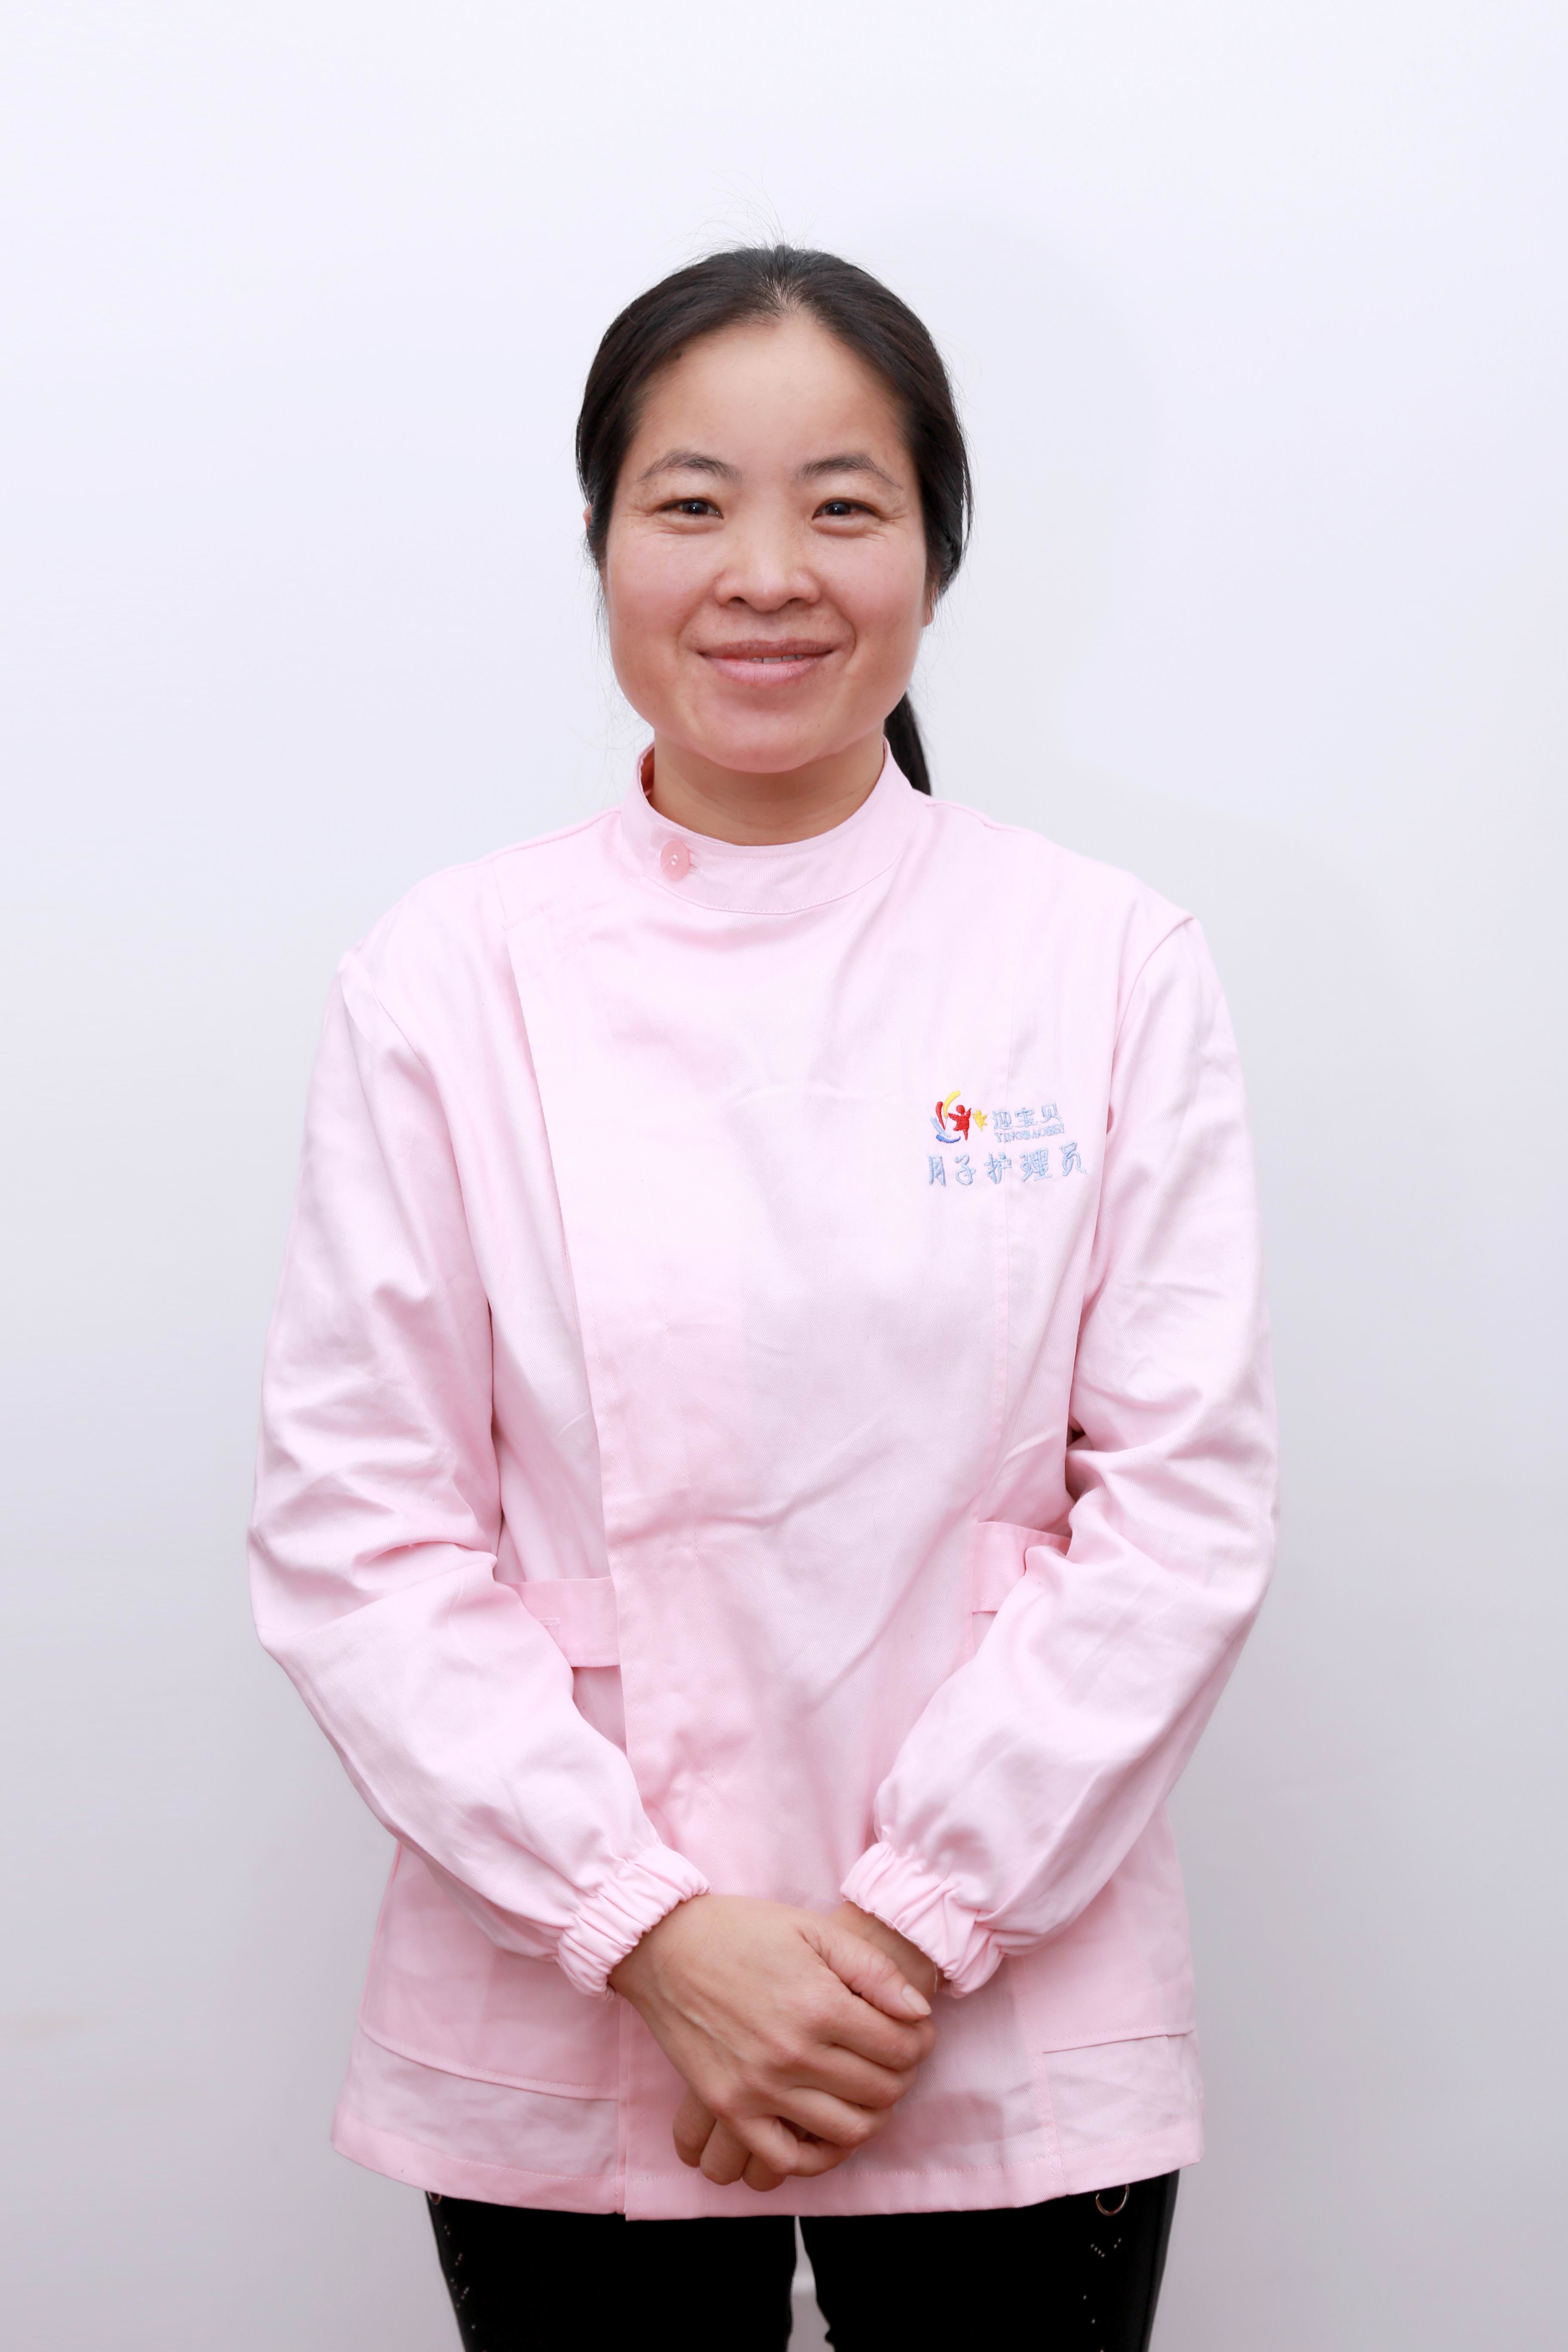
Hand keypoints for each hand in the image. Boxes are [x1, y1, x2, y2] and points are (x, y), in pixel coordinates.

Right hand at [609, 1895, 933, 2189]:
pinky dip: (818, 2157)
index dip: (920, 2043)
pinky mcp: (728, 2107)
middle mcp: (793, 2053)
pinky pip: (785, 2159)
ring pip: (845, 2131)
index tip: (915, 2033)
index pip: (900, 2047)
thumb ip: (873, 1971)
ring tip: (869, 2093)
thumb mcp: (814, 1930)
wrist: (665, 1946)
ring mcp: (758, 2087)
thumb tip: (919, 2013)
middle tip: (896, 2061)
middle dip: (902, 2077)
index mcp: (819, 2005)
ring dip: (872, 2117)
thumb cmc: (743, 1931)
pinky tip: (829, 2135)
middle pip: (880, 2091)